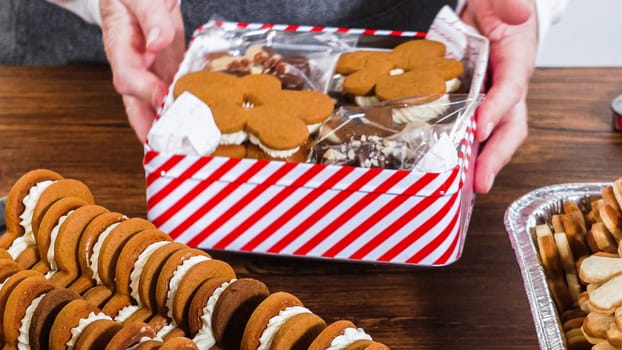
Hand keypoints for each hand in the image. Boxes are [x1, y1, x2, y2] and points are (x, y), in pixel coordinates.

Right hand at [100, 0, 185, 142]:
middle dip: (152, 128)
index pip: (127, 78)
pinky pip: (176, 91)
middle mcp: (135, 63)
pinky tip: (202, 121)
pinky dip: (187, 106)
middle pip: (137, 103)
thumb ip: (150, 18)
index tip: (163, 100)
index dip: (145, 92)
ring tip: (189, 144)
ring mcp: (151, 68)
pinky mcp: (169, 67)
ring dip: (171, 124)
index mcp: (120, 46)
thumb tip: (157, 43)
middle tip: (171, 149)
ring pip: (157, 104)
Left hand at [460, 0, 537, 192]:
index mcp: (517, 61)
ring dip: (481, 162)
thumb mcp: (502, 0)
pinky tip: (450, 166)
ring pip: (493, 135)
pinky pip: (471, 129)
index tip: (480, 128)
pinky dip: (464, 150)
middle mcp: (508, 86)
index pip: (510, 90)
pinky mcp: (475, 103)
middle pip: (509, 126)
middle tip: (480, 182)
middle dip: (495, 156)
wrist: (488, 11)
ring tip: (466, 186)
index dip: (497, 110)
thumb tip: (517, 14)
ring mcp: (491, 98)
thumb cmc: (497, 8)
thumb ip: (510, 4)